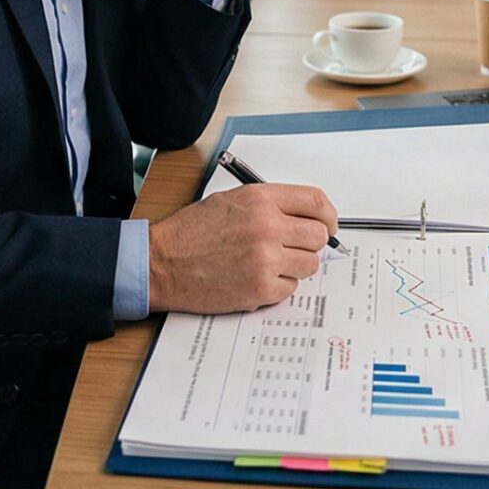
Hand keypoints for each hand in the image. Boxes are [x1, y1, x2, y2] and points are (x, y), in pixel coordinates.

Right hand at [148, 183, 337, 313]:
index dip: (328, 216)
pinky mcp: (260, 287)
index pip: (317, 202)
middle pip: (318, 236)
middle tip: (292, 249)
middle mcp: (267, 226)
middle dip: (309, 244)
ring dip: (293, 266)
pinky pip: (290, 288)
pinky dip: (277, 286)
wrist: (161, 263)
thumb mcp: (232, 201)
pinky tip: (254, 278)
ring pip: (309, 264)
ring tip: (266, 264)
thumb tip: (307, 218)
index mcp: (261, 200)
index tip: (328, 226)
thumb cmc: (191, 232)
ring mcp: (265, 259)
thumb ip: (271, 205)